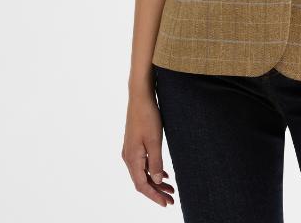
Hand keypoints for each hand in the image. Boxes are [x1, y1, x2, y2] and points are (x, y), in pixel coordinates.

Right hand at [122, 89, 175, 206]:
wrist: (140, 96)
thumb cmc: (148, 116)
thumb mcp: (155, 141)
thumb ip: (155, 162)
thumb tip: (156, 181)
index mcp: (132, 158)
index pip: (142, 185)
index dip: (154, 196)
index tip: (167, 203)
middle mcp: (128, 157)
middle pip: (142, 181)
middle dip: (156, 191)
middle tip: (171, 199)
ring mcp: (130, 150)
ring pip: (142, 173)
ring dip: (155, 181)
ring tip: (170, 189)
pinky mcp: (134, 144)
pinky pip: (142, 164)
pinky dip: (152, 171)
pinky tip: (163, 174)